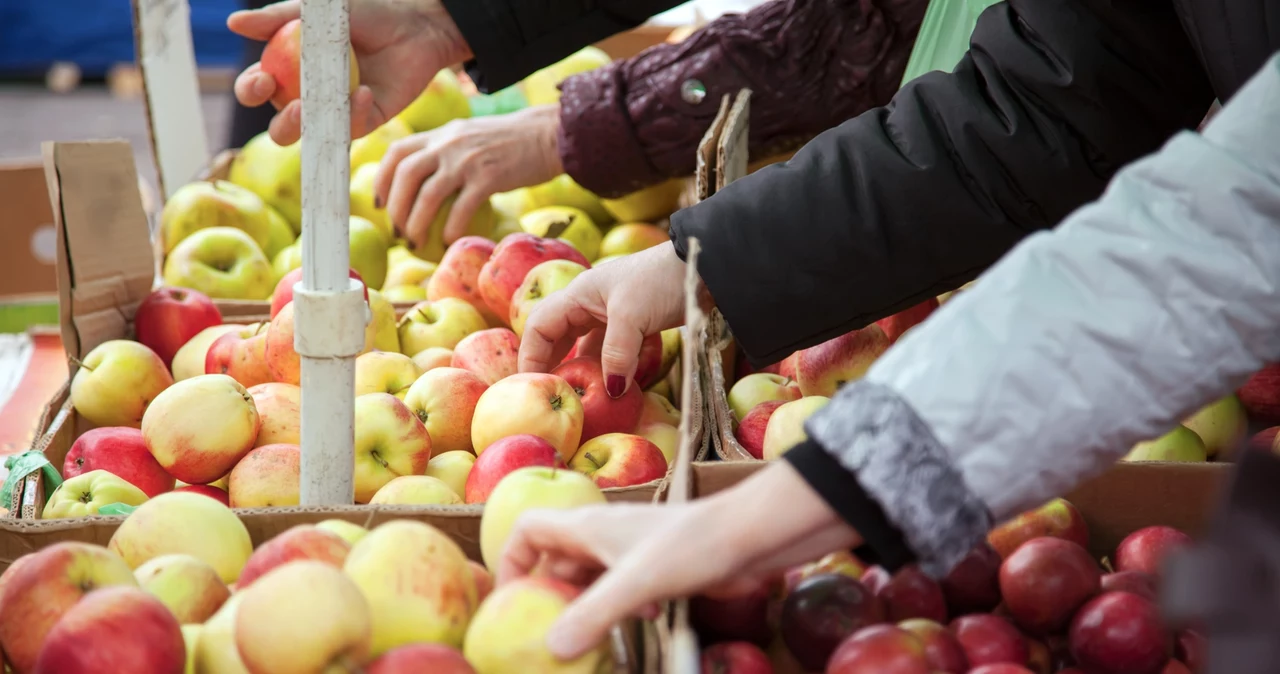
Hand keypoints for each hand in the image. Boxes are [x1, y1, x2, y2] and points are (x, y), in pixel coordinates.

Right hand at [228, 0, 470, 145]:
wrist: (415, 26)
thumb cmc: (366, 14)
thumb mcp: (318, 12)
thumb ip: (277, 18)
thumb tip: (233, 23)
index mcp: (288, 71)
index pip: (258, 89)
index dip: (252, 90)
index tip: (263, 80)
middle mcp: (309, 97)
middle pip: (281, 126)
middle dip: (282, 123)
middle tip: (296, 106)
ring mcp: (337, 113)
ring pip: (313, 137)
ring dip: (312, 129)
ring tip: (317, 108)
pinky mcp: (367, 121)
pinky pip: (352, 128)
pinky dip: (354, 112)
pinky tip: (363, 91)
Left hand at [375, 105, 564, 247]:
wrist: (548, 135)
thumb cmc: (512, 142)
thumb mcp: (471, 136)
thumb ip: (448, 150)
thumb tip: (428, 179)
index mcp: (441, 134)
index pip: (397, 152)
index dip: (381, 179)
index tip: (380, 203)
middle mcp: (448, 144)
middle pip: (405, 176)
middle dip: (395, 208)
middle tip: (398, 231)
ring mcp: (467, 160)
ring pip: (426, 196)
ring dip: (416, 224)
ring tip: (416, 243)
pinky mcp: (488, 177)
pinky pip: (461, 209)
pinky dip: (450, 229)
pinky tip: (448, 241)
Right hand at [496, 462, 859, 659]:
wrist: (752, 535)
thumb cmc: (692, 547)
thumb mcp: (637, 584)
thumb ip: (594, 614)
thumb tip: (553, 647)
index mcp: (588, 526)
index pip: (529, 530)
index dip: (510, 562)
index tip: (509, 602)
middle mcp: (605, 534)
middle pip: (557, 561)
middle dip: (549, 596)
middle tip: (546, 634)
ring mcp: (632, 549)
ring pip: (591, 577)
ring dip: (586, 606)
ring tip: (589, 636)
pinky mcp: (658, 566)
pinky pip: (623, 587)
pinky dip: (622, 607)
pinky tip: (643, 622)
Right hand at [517, 242, 687, 395]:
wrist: (703, 266)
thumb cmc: (661, 280)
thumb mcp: (633, 316)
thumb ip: (617, 354)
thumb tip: (611, 391)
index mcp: (578, 294)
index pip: (539, 326)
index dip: (531, 356)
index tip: (531, 386)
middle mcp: (589, 303)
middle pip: (557, 336)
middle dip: (550, 364)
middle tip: (548, 394)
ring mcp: (611, 313)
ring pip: (585, 345)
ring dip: (582, 369)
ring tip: (577, 396)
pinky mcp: (633, 323)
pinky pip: (611, 349)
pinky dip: (609, 367)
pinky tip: (613, 385)